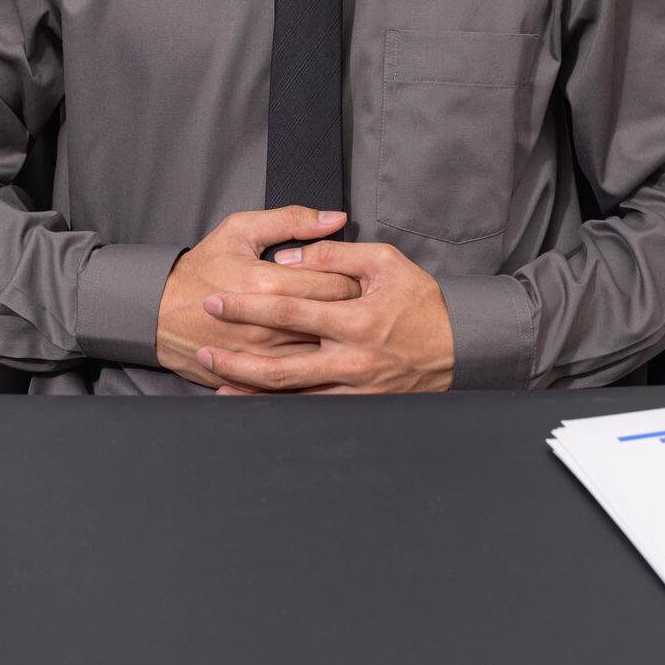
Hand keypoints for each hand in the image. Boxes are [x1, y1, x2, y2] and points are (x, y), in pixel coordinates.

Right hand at [157, 208, 360, 387]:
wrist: (155, 313)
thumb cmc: (200, 269)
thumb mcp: (239, 231)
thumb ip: (290, 221)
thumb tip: (336, 218)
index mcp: (267, 283)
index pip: (336, 284)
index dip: (354, 279)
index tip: (357, 277)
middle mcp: (267, 325)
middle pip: (334, 320)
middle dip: (353, 309)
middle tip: (360, 302)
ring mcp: (261, 356)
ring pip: (322, 353)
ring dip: (338, 341)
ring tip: (344, 327)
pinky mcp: (253, 378)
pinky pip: (298, 378)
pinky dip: (316, 369)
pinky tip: (323, 355)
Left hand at [197, 241, 454, 393]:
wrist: (460, 346)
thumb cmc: (420, 302)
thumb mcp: (384, 262)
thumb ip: (334, 254)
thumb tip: (288, 255)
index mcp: (355, 319)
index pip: (287, 311)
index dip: (246, 307)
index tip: (215, 301)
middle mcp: (350, 359)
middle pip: (278, 366)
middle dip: (235, 360)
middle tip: (204, 350)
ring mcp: (354, 389)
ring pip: (291, 396)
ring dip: (249, 392)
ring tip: (217, 382)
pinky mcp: (358, 405)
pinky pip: (311, 410)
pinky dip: (279, 409)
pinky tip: (255, 405)